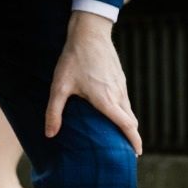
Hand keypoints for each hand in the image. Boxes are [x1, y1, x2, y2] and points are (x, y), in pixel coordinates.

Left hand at [49, 12, 141, 154]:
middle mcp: (117, 95)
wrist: (90, 35)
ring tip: (119, 134)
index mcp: (105, 100)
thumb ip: (54, 112)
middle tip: (127, 150)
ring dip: (127, 124)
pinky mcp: (120, 80)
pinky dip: (124, 112)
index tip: (137, 153)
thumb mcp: (59, 86)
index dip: (133, 141)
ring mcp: (121, 87)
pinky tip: (114, 112)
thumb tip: (49, 134)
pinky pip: (126, 101)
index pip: (126, 125)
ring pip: (129, 111)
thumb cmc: (73, 60)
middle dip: (131, 136)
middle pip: (131, 121)